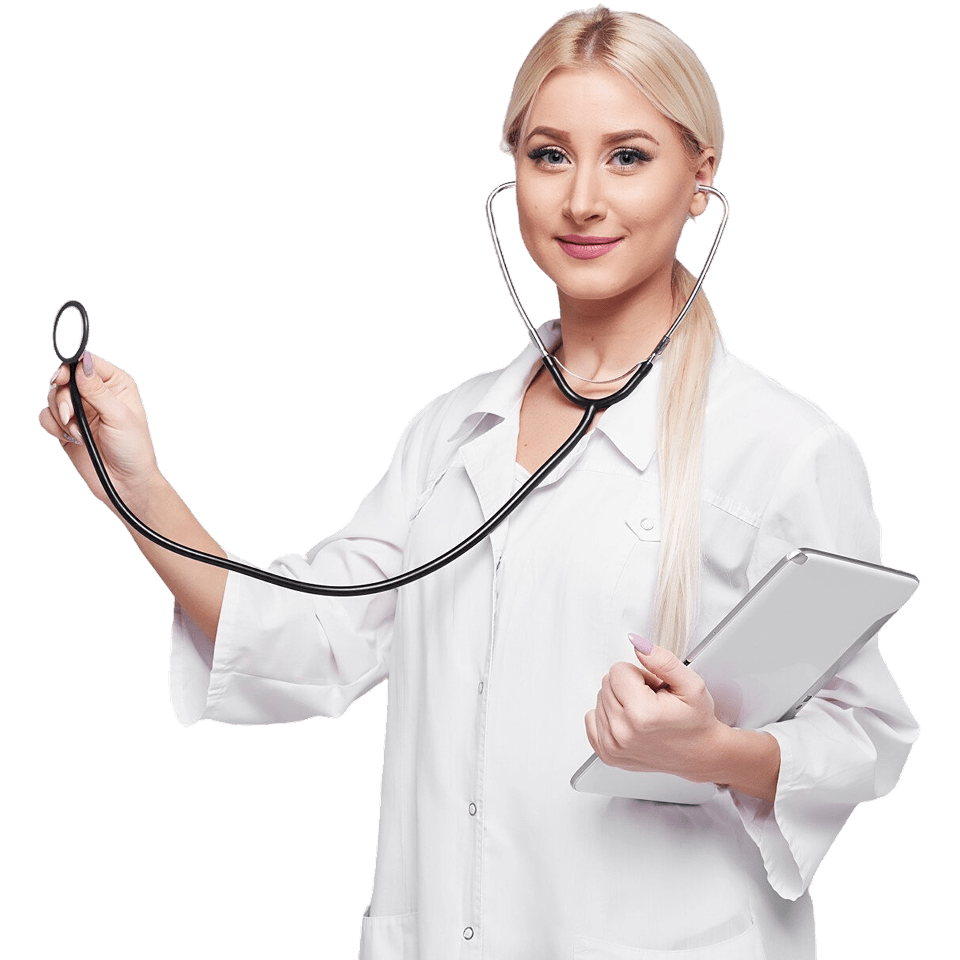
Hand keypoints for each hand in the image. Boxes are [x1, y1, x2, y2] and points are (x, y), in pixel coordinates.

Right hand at [40, 352, 162, 513]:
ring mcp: (80, 409)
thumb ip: (98, 390)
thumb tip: (82, 362)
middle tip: (70, 415)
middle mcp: (96, 392)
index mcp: (116, 383)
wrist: (125, 483)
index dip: (70, 367)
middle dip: (62, 397)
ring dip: (61, 416)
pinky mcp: (67, 426)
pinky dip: (54, 427)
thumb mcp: (119, 417)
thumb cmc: (132, 449)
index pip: (87, 362)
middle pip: (64, 378)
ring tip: (79, 434)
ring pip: (52, 397)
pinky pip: (46, 417)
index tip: (60, 379)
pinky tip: (73, 439)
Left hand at [584, 634, 727, 781]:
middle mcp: (623, 732)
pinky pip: (591, 718)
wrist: (699, 754)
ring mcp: (612, 746)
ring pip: (601, 698)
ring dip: (620, 701)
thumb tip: (637, 644)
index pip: (617, 670)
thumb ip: (662, 660)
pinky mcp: (607, 754)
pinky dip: (609, 716)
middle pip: (607, 683)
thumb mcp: (691, 684)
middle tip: (652, 700)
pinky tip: (629, 722)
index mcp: (642, 714)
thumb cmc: (695, 722)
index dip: (639, 674)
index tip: (654, 688)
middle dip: (629, 686)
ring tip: (644, 713)